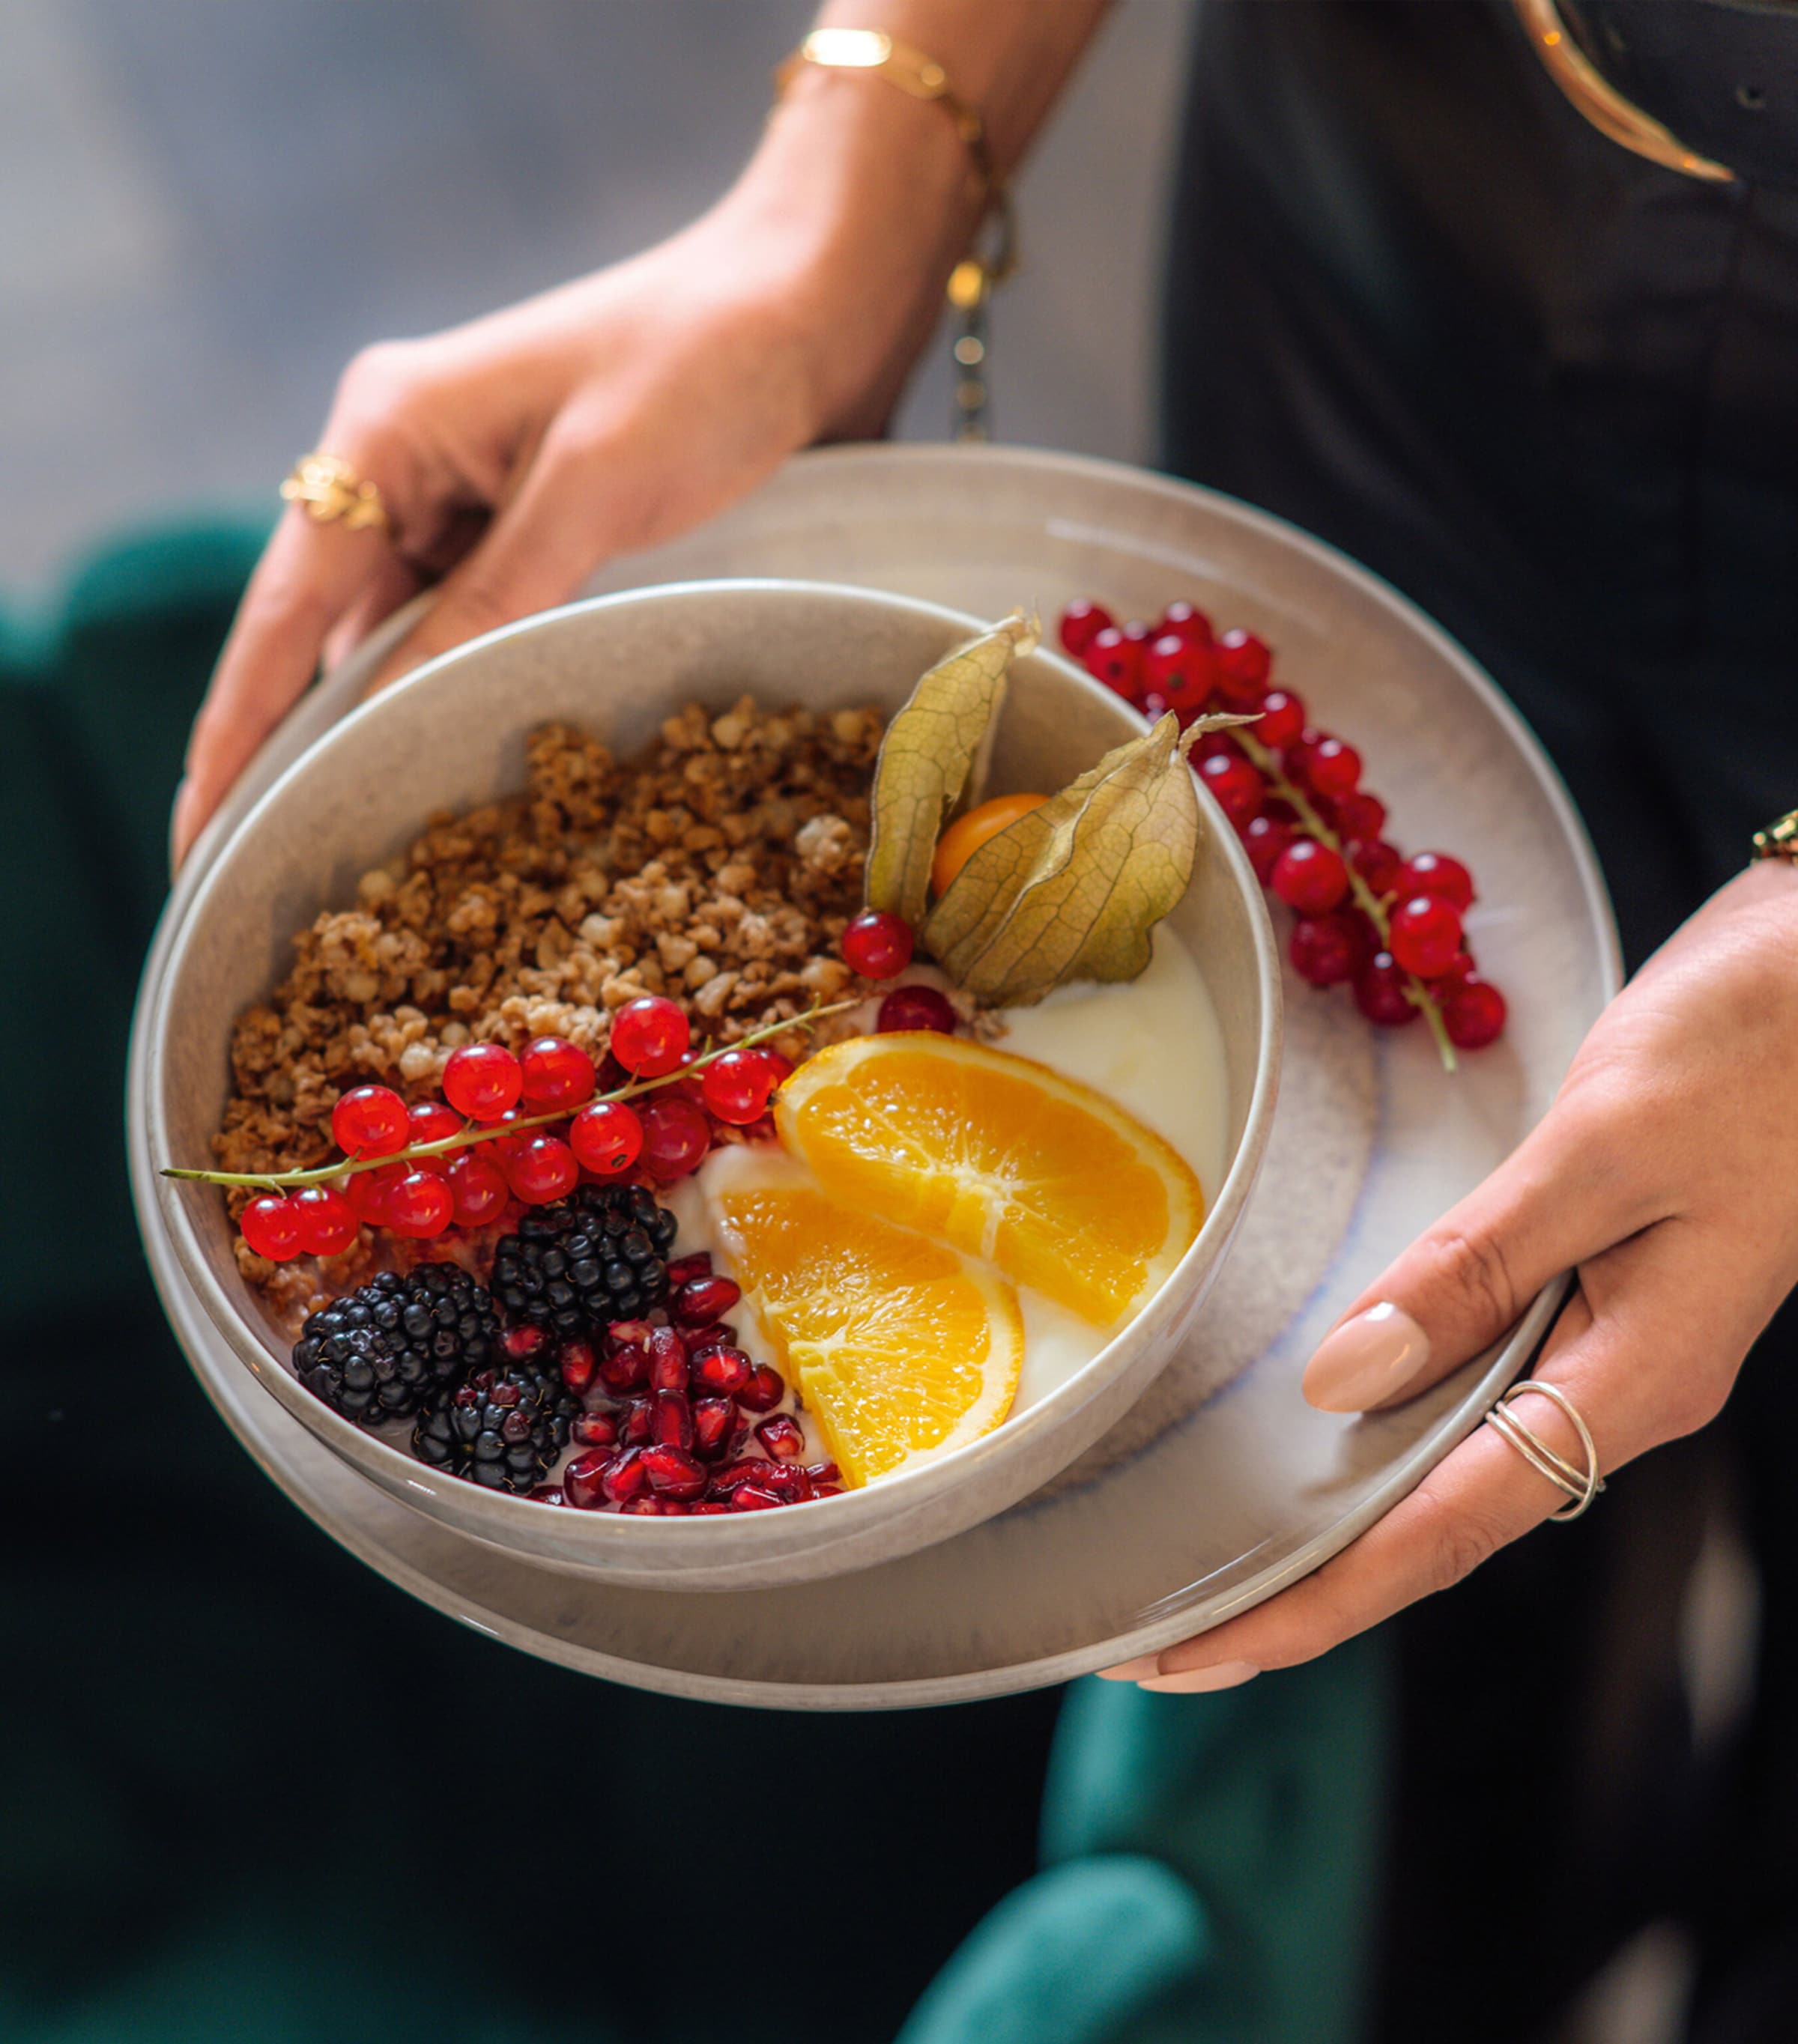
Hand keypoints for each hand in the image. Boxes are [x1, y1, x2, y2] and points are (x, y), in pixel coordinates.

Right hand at [169, 83, 976, 864]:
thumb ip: (491, 603)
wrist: (803, 307)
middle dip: (297, 736)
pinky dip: (453, 678)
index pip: (284, 602)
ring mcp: (457, 487)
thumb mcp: (594, 490)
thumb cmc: (703, 367)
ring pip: (391, 629)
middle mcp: (399, 455)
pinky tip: (445, 750)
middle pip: (321, 623)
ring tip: (350, 829)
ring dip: (384, 715)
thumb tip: (389, 714)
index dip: (240, 725)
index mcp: (386, 425)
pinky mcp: (516, 517)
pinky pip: (457, 616)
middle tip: (262, 859)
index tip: (200, 829)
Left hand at [1105, 859, 1797, 1692]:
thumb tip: (1344, 1379)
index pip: (1446, 1527)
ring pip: (1458, 1465)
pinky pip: (1478, 1393)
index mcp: (1634, 1376)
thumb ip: (1474, 1267)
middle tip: (1173, 1637)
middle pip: (1444, 1521)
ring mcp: (1616, 1344)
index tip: (1200, 1652)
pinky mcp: (1602, 1291)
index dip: (1318, 1600)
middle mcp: (1623, 1384)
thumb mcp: (1599, 1152)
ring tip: (1226, 1560)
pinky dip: (1392, 1431)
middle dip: (1310, 1586)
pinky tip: (1331, 1433)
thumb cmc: (1754, 1048)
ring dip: (1345, 1518)